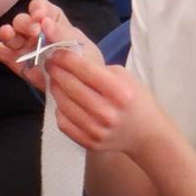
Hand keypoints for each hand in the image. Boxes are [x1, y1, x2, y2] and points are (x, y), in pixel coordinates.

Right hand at [0, 0, 91, 94]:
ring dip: (8, 32)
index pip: (40, 7)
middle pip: (22, 20)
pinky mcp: (16, 61)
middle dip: (25, 24)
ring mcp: (24, 45)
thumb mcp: (78, 46)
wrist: (82, 87)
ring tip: (8, 34)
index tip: (40, 17)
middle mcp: (35, 29)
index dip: (38, 9)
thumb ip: (62, 34)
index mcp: (52, 20)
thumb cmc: (84, 61)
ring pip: (10, 34)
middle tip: (34, 33)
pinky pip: (0, 52)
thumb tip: (44, 22)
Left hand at [45, 53, 164, 158]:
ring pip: (63, 104)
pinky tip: (63, 101)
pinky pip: (63, 123)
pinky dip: (59, 109)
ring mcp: (96, 130)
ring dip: (55, 89)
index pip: (84, 70)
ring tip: (55, 80)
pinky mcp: (89, 142)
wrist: (146, 134)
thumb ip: (98, 69)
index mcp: (119, 92)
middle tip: (50, 63)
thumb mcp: (125, 77)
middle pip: (70, 87)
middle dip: (56, 71)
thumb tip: (69, 59)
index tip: (56, 52)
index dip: (65, 58)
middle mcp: (107, 112)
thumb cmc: (135, 100)